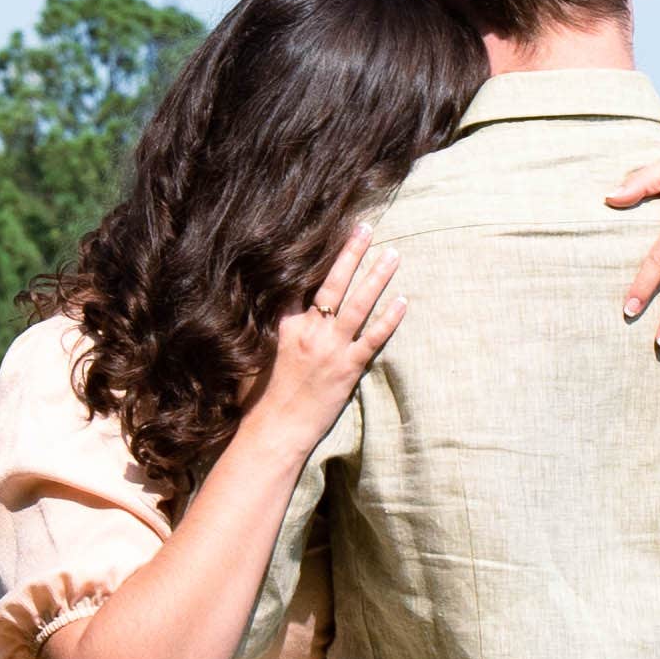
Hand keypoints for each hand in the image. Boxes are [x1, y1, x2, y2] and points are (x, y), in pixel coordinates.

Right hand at [247, 224, 404, 447]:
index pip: (299, 281)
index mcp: (284, 325)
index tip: (328, 232)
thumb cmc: (260, 398)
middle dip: (351, 253)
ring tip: (393, 254)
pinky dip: (390, 319)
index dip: (316, 256)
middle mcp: (309, 331)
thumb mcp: (256, 354)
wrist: (275, 429)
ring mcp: (331, 348)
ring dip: (377, 276)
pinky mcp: (348, 368)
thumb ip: (270, 328)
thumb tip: (274, 305)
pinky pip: (374, 337)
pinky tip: (403, 301)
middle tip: (366, 229)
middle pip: (334, 283)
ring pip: (359, 303)